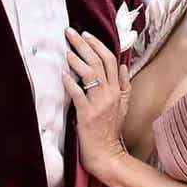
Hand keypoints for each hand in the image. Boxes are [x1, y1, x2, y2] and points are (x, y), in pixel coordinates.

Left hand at [62, 28, 130, 181]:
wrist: (107, 154)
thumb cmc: (111, 130)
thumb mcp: (124, 105)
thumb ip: (124, 85)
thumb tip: (123, 65)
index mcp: (118, 89)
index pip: (111, 59)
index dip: (98, 44)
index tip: (85, 34)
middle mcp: (111, 93)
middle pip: (99, 62)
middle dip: (84, 44)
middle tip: (70, 32)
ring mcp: (100, 104)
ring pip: (90, 75)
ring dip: (77, 60)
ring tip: (66, 50)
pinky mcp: (88, 115)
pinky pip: (78, 95)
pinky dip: (70, 83)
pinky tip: (62, 74)